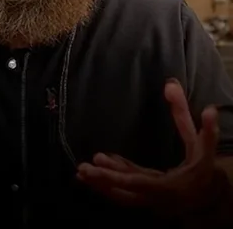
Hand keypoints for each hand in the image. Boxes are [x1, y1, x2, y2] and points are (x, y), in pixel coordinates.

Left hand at [77, 79, 220, 214]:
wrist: (212, 196)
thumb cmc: (205, 168)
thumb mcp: (203, 147)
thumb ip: (202, 125)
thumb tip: (182, 93)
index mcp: (170, 186)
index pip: (137, 181)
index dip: (115, 172)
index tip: (97, 160)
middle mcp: (157, 197)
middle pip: (124, 192)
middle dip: (102, 180)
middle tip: (81, 169)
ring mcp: (150, 200)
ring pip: (122, 195)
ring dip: (101, 184)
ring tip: (81, 171)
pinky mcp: (146, 197)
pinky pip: (126, 190)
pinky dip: (112, 178)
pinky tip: (101, 163)